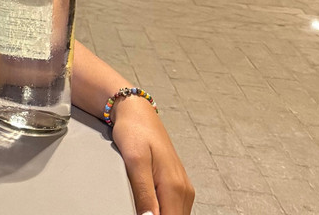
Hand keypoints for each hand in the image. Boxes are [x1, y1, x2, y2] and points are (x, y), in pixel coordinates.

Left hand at [110, 97, 194, 214]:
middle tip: (136, 206)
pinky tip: (147, 204)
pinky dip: (163, 210)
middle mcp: (184, 190)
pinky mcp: (178, 186)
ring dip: (160, 214)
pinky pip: (173, 208)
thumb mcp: (135, 162)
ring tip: (141, 205)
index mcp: (175, 187)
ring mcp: (183, 188)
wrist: (138, 113)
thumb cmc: (135, 132)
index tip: (140, 212)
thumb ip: (144, 194)